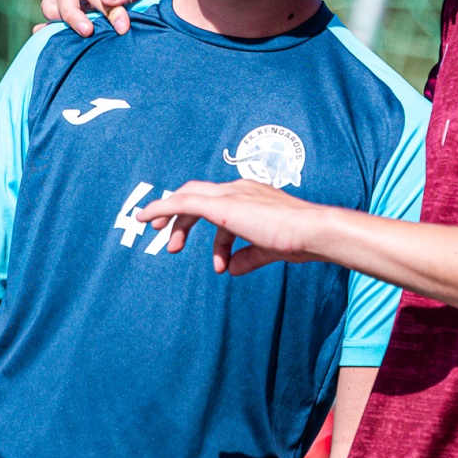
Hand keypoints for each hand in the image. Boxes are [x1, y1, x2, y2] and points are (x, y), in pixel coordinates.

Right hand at [38, 0, 175, 35]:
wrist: (169, 22)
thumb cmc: (160, 3)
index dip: (107, 9)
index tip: (122, 27)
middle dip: (72, 12)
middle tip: (88, 32)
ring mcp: (80, 12)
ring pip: (52, 4)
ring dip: (56, 16)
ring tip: (69, 34)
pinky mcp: (75, 31)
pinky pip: (50, 27)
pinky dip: (44, 31)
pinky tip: (44, 38)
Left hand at [135, 179, 330, 275]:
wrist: (312, 232)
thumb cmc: (300, 240)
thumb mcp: (270, 249)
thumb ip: (249, 256)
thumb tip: (232, 268)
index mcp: (252, 195)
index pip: (219, 204)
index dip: (202, 224)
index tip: (194, 246)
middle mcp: (239, 189)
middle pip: (198, 195)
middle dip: (181, 218)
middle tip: (171, 244)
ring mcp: (230, 194)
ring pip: (188, 197)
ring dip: (172, 220)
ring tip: (169, 246)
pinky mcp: (222, 204)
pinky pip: (182, 202)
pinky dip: (161, 208)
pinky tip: (145, 218)